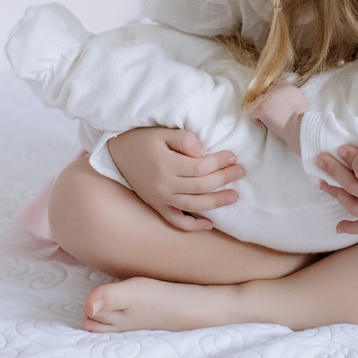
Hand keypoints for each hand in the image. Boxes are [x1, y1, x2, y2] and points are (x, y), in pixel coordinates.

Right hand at [107, 127, 244, 231]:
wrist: (116, 155)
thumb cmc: (143, 140)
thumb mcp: (163, 133)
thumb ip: (185, 140)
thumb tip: (204, 152)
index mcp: (166, 165)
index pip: (200, 167)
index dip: (219, 162)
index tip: (232, 156)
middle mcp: (163, 186)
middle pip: (201, 186)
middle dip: (224, 179)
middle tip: (241, 171)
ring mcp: (160, 199)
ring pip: (194, 205)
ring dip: (216, 202)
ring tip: (234, 196)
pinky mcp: (157, 207)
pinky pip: (176, 221)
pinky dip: (193, 225)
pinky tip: (209, 224)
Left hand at [249, 82, 307, 153]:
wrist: (298, 125)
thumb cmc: (301, 117)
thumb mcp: (298, 98)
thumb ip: (288, 93)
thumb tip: (281, 97)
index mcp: (285, 85)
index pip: (273, 83)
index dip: (271, 92)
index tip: (271, 100)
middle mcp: (275, 89)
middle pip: (263, 91)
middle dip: (264, 100)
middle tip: (269, 110)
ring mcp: (266, 98)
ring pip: (256, 101)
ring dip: (260, 109)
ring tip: (267, 117)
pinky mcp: (260, 108)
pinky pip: (251, 112)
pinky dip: (255, 119)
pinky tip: (263, 123)